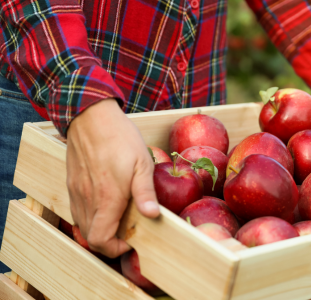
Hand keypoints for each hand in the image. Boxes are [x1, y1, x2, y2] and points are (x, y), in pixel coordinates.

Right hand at [66, 99, 159, 257]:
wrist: (91, 117)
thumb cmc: (121, 138)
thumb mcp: (142, 163)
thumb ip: (145, 192)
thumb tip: (153, 216)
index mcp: (107, 198)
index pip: (101, 240)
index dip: (115, 249)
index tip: (131, 241)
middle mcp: (87, 199)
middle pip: (90, 238)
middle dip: (109, 242)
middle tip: (129, 231)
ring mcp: (76, 192)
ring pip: (82, 226)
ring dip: (100, 230)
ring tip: (119, 218)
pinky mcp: (71, 184)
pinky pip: (77, 211)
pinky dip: (91, 217)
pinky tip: (107, 205)